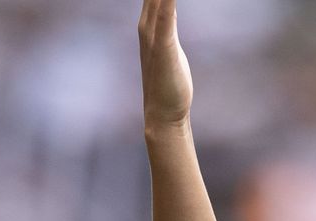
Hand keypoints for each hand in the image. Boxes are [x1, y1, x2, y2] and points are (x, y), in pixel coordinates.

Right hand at [139, 0, 191, 128]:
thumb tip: (169, 8)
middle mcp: (146, 27)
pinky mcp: (165, 49)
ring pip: (156, 1)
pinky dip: (167, 2)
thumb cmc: (167, 83)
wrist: (162, 115)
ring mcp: (154, 38)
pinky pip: (165, 19)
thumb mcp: (168, 44)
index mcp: (147, 24)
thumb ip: (167, 23)